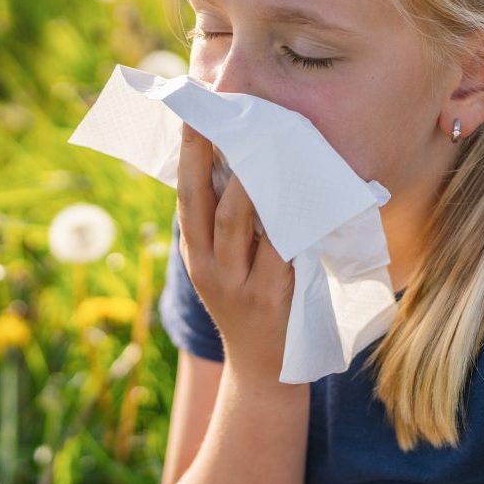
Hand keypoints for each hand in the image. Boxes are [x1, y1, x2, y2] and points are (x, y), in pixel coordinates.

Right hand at [175, 120, 293, 385]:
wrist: (264, 371)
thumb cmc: (249, 306)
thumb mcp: (222, 269)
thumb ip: (223, 228)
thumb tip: (239, 165)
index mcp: (195, 252)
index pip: (186, 193)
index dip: (188, 152)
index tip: (193, 112)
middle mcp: (208, 265)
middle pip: (203, 200)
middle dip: (207, 155)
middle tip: (216, 115)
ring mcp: (238, 280)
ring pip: (236, 221)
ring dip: (248, 180)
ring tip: (260, 143)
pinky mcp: (271, 294)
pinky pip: (279, 247)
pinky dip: (287, 218)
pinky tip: (298, 193)